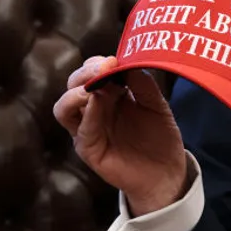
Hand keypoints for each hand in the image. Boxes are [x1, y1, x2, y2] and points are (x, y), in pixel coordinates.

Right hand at [53, 56, 188, 215]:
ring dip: (76, 91)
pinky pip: (79, 129)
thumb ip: (143, 85)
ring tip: (95, 85)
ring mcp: (88, 130)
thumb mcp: (157, 106)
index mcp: (110, 96)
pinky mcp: (88, 149)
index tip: (116, 58)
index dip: (99, 63)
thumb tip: (129, 63)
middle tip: (106, 66)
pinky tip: (97, 102)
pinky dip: (86, 113)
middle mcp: (94, 110)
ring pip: (64, 107)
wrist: (167, 172)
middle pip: (74, 85)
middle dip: (86, 72)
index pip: (92, 72)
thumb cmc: (160, 138)